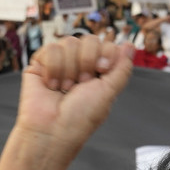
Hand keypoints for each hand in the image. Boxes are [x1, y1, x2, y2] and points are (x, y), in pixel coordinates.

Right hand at [19, 35, 132, 159]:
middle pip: (89, 39)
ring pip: (69, 42)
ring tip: (65, 89)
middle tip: (82, 83)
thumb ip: (121, 68)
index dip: (105, 54)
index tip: (102, 71)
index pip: (106, 44)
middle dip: (87, 61)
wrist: (52, 129)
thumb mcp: (109, 92)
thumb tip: (129, 45)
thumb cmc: (81, 117)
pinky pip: (50, 48)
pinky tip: (51, 85)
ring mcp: (60, 63)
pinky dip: (53, 68)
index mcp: (98, 72)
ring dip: (69, 69)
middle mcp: (80, 65)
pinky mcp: (40, 64)